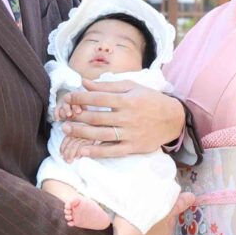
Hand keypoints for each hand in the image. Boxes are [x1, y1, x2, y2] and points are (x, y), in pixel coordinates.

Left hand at [56, 83, 185, 160]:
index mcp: (126, 100)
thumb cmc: (150, 100)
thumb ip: (107, 86)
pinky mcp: (133, 147)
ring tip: (67, 130)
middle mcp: (127, 117)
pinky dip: (97, 151)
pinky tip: (83, 151)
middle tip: (63, 117)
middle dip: (77, 117)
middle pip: (96, 117)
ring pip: (101, 134)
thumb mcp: (132, 87)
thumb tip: (84, 83)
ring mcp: (130, 133)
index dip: (80, 98)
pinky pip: (112, 150)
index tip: (68, 98)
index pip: (98, 98)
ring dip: (81, 133)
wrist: (173, 119)